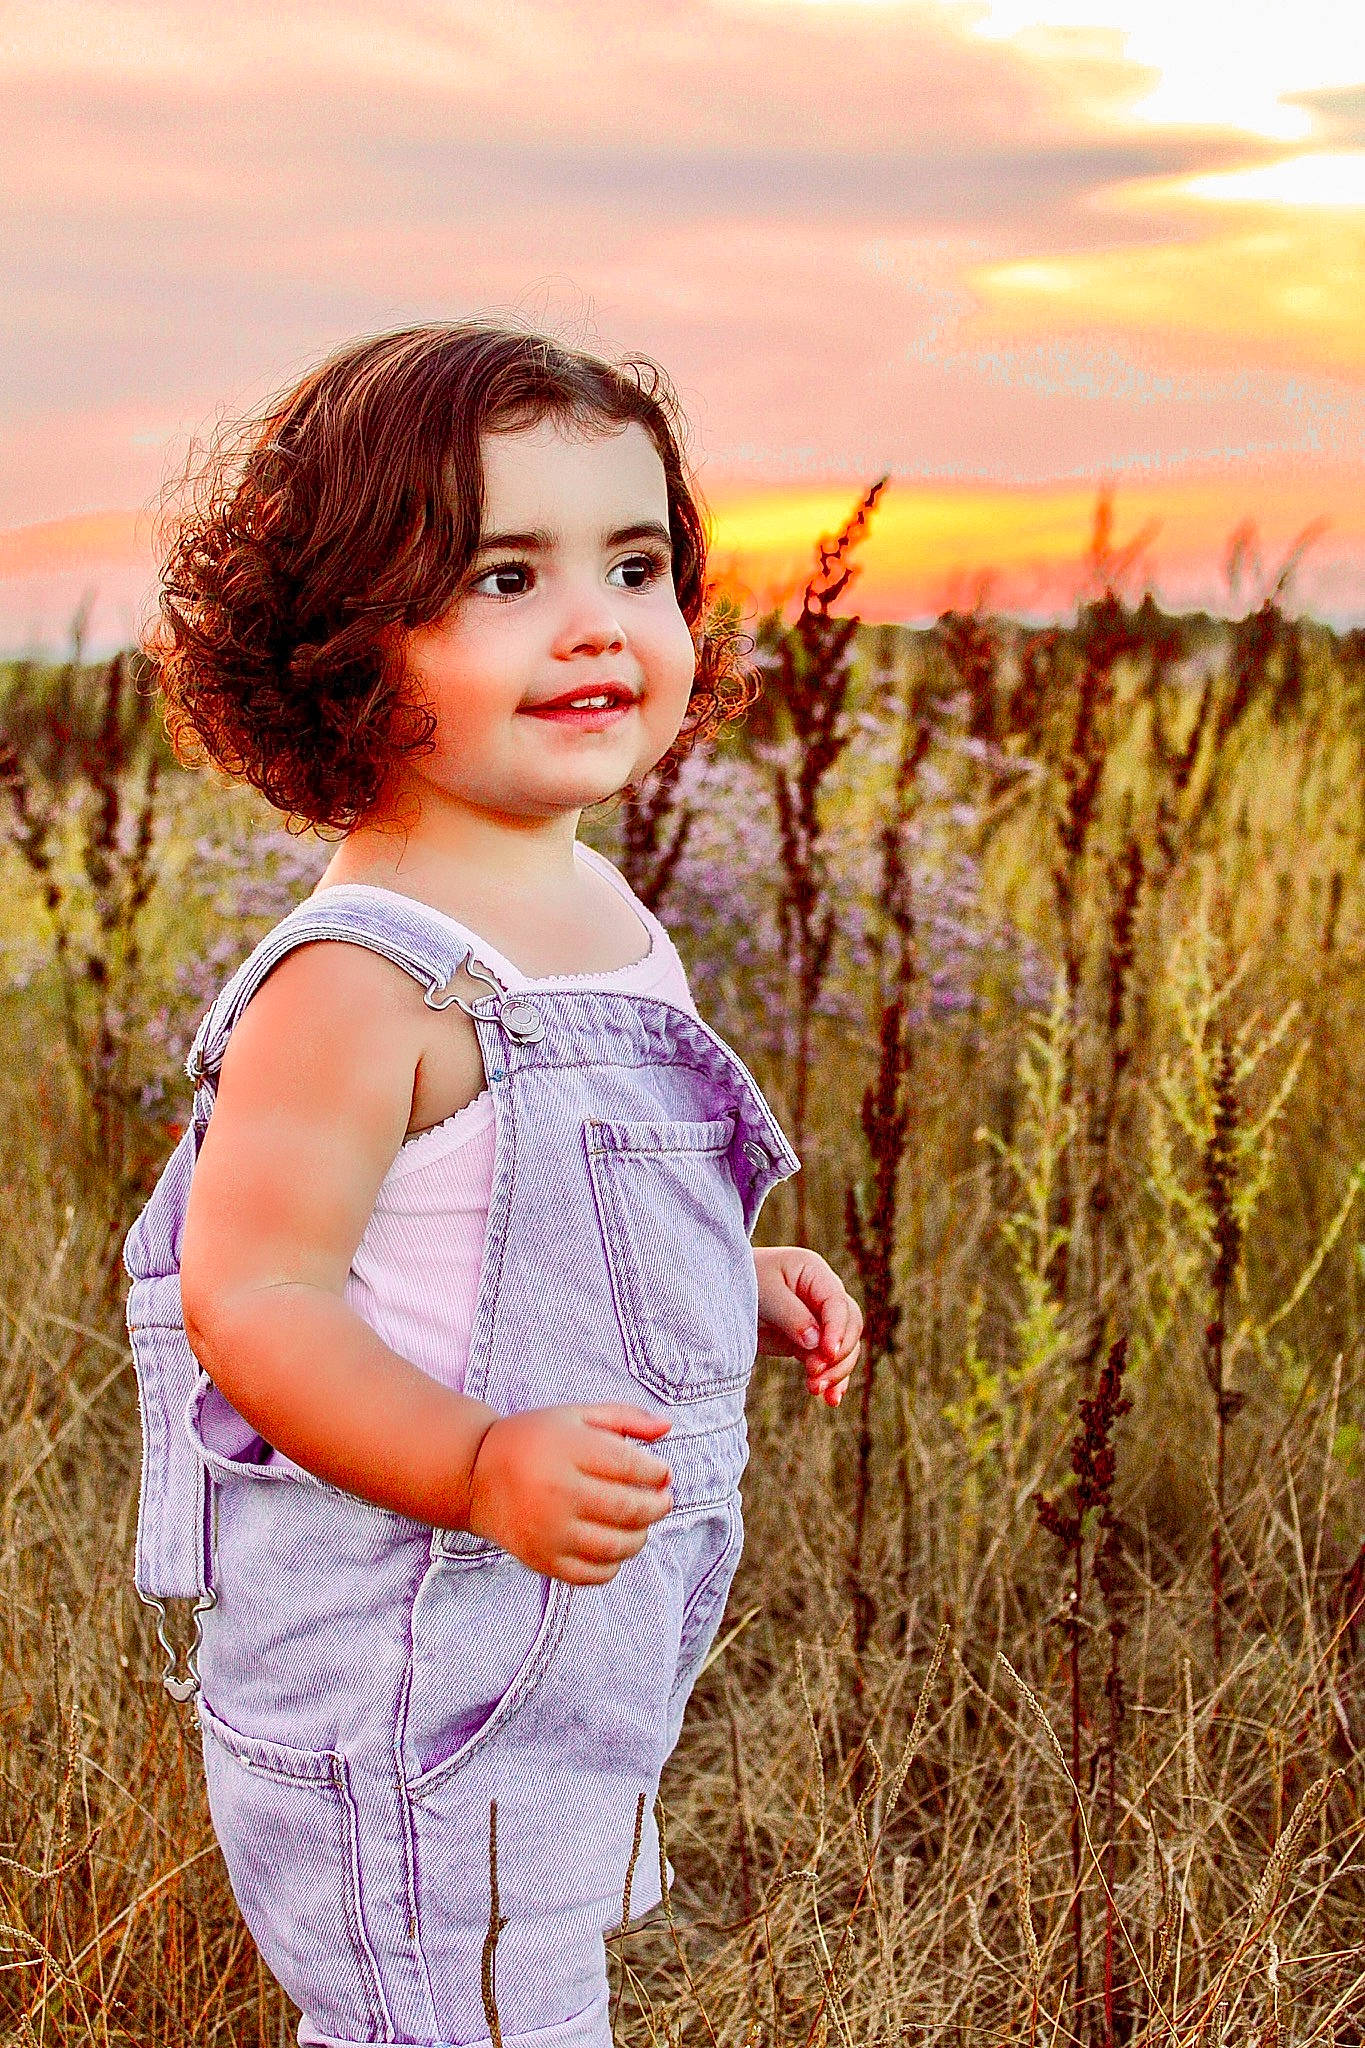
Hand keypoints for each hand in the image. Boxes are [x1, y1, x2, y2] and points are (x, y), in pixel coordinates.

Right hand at [466, 1403, 672, 1584]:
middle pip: (629, 1508)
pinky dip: (614, 1564)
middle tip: (662, 1500)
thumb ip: (624, 1418)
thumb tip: (667, 1429)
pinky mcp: (542, 1560)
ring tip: (640, 1523)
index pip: (631, 1466)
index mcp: (567, 1450)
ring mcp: (548, 1531)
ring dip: (641, 1536)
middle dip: (657, 1506)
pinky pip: (593, 1574)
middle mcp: (557, 1492)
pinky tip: (613, 1544)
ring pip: (617, 1546)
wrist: (475, 1477)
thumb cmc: (534, 1441)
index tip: (662, 1473)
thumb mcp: (576, 1416)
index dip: (657, 1473)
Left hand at [755, 1246, 862, 1407]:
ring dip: (835, 1372)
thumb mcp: (765, 1293)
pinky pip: (828, 1362)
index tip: (827, 1353)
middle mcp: (823, 1296)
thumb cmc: (743, 1281)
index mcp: (814, 1274)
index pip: (838, 1305)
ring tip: (815, 1389)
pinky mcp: (807, 1343)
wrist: (719, 1291)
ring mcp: (818, 1321)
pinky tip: (831, 1398)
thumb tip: (817, 1343)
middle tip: (814, 1373)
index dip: (837, 1330)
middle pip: (850, 1327)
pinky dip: (832, 1380)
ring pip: (844, 1348)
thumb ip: (791, 1316)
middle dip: (838, 1354)